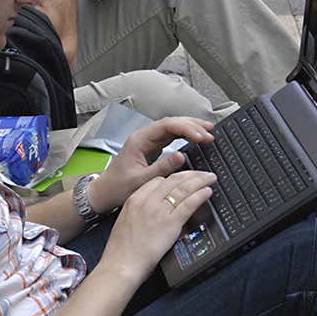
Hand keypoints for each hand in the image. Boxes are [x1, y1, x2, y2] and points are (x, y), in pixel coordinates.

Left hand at [88, 116, 213, 213]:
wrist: (105, 192)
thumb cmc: (119, 187)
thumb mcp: (141, 180)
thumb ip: (161, 167)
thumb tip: (181, 156)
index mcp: (140, 140)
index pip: (167, 126)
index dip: (187, 128)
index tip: (202, 136)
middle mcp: (144, 137)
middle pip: (171, 123)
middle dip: (192, 125)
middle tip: (211, 132)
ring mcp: (148, 141)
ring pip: (172, 128)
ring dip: (190, 128)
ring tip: (208, 131)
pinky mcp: (152, 148)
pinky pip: (171, 137)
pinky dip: (185, 136)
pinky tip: (196, 138)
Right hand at [101, 170, 216, 281]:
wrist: (120, 264)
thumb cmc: (121, 250)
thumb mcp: (126, 223)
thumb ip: (140, 213)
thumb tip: (155, 213)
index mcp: (134, 200)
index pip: (158, 181)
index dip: (175, 177)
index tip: (184, 178)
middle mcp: (146, 201)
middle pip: (172, 180)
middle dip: (190, 174)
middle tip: (202, 174)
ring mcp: (158, 211)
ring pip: (183, 188)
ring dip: (199, 181)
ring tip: (209, 178)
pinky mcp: (169, 223)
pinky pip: (188, 204)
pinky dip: (200, 195)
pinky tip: (207, 192)